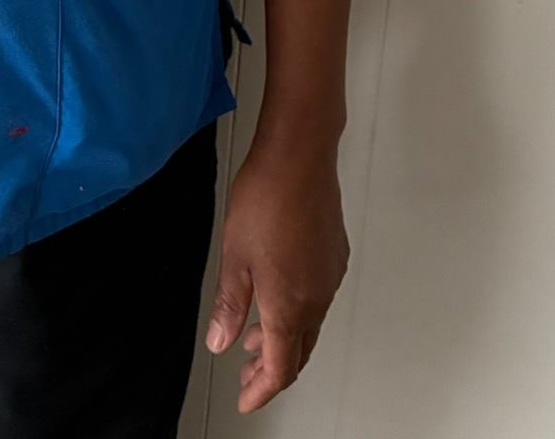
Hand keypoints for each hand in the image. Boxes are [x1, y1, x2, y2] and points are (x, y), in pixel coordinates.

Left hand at [203, 140, 349, 414]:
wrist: (299, 156)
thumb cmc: (265, 199)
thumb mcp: (234, 256)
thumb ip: (229, 304)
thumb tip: (219, 342)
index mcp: (289, 305)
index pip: (280, 367)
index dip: (261, 389)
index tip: (246, 398)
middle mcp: (316, 297)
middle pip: (298, 351)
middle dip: (272, 368)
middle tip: (247, 375)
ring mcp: (329, 276)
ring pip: (309, 324)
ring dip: (284, 338)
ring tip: (255, 338)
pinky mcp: (334, 255)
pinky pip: (317, 298)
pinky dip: (297, 311)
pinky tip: (277, 297)